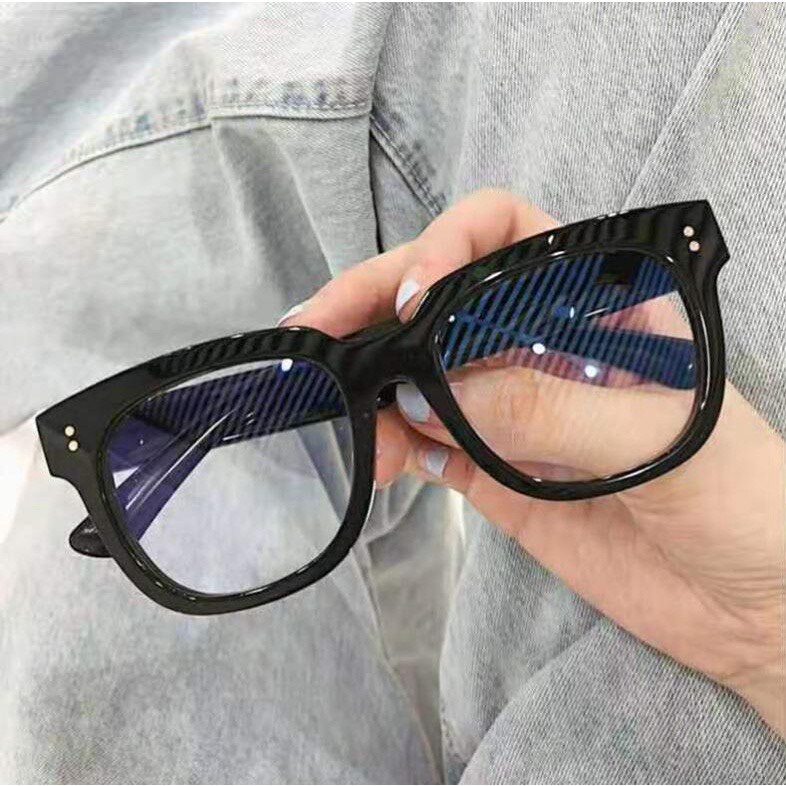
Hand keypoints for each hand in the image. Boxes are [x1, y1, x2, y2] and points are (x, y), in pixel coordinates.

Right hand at [283, 189, 785, 735]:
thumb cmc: (745, 498)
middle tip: (313, 329)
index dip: (451, 245)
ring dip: (374, 385)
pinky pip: (430, 444)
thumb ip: (548, 408)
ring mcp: (513, 410)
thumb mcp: (659, 436)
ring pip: (421, 374)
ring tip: (337, 415)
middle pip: (441, 302)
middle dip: (374, 304)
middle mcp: (543, 344)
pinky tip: (381, 458)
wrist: (756, 606)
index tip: (416, 297)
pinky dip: (396, 443)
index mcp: (596, 304)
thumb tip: (430, 396)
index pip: (506, 236)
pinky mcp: (496, 472)